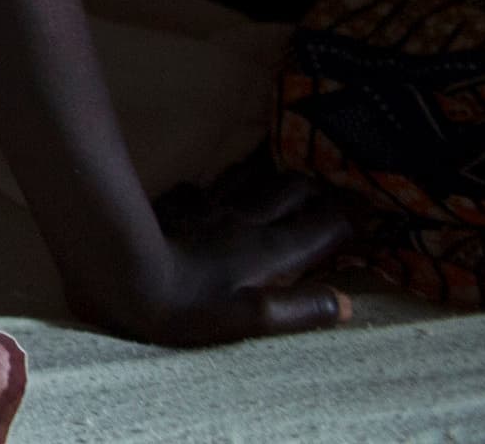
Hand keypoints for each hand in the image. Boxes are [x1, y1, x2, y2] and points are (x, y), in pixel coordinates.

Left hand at [78, 155, 354, 345]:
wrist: (115, 274)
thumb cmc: (185, 307)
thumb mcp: (249, 319)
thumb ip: (299, 311)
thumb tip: (345, 304)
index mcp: (266, 249)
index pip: (319, 228)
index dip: (347, 221)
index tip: (369, 212)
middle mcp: (241, 220)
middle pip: (287, 191)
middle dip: (313, 187)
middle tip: (329, 184)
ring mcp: (205, 207)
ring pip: (246, 179)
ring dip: (268, 173)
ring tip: (282, 166)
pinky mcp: (171, 204)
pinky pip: (200, 187)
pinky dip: (214, 185)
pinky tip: (210, 186)